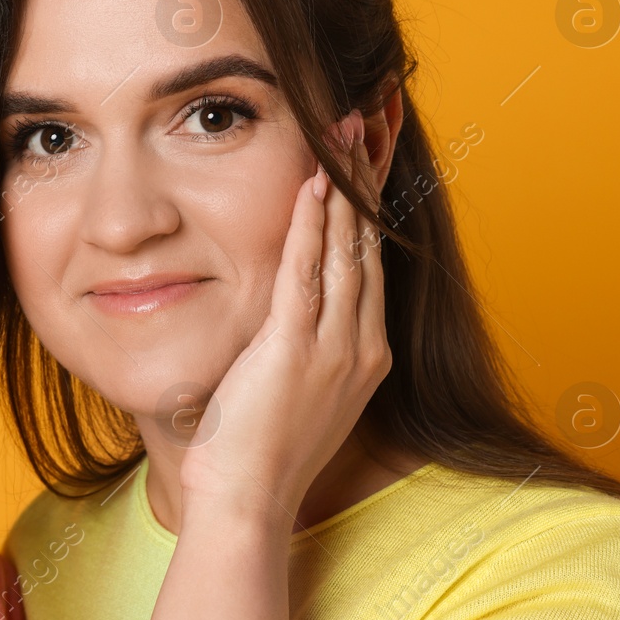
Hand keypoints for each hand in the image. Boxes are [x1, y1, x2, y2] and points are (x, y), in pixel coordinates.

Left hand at [178, 112, 390, 522]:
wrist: (248, 499)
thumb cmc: (257, 450)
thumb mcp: (294, 389)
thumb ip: (298, 345)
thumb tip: (284, 311)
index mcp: (365, 355)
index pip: (372, 263)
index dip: (371, 206)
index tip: (371, 157)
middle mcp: (361, 347)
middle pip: (368, 244)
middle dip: (367, 178)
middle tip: (368, 120)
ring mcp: (334, 349)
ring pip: (344, 250)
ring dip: (343, 186)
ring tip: (344, 131)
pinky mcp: (294, 351)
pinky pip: (305, 274)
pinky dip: (308, 225)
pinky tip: (311, 185)